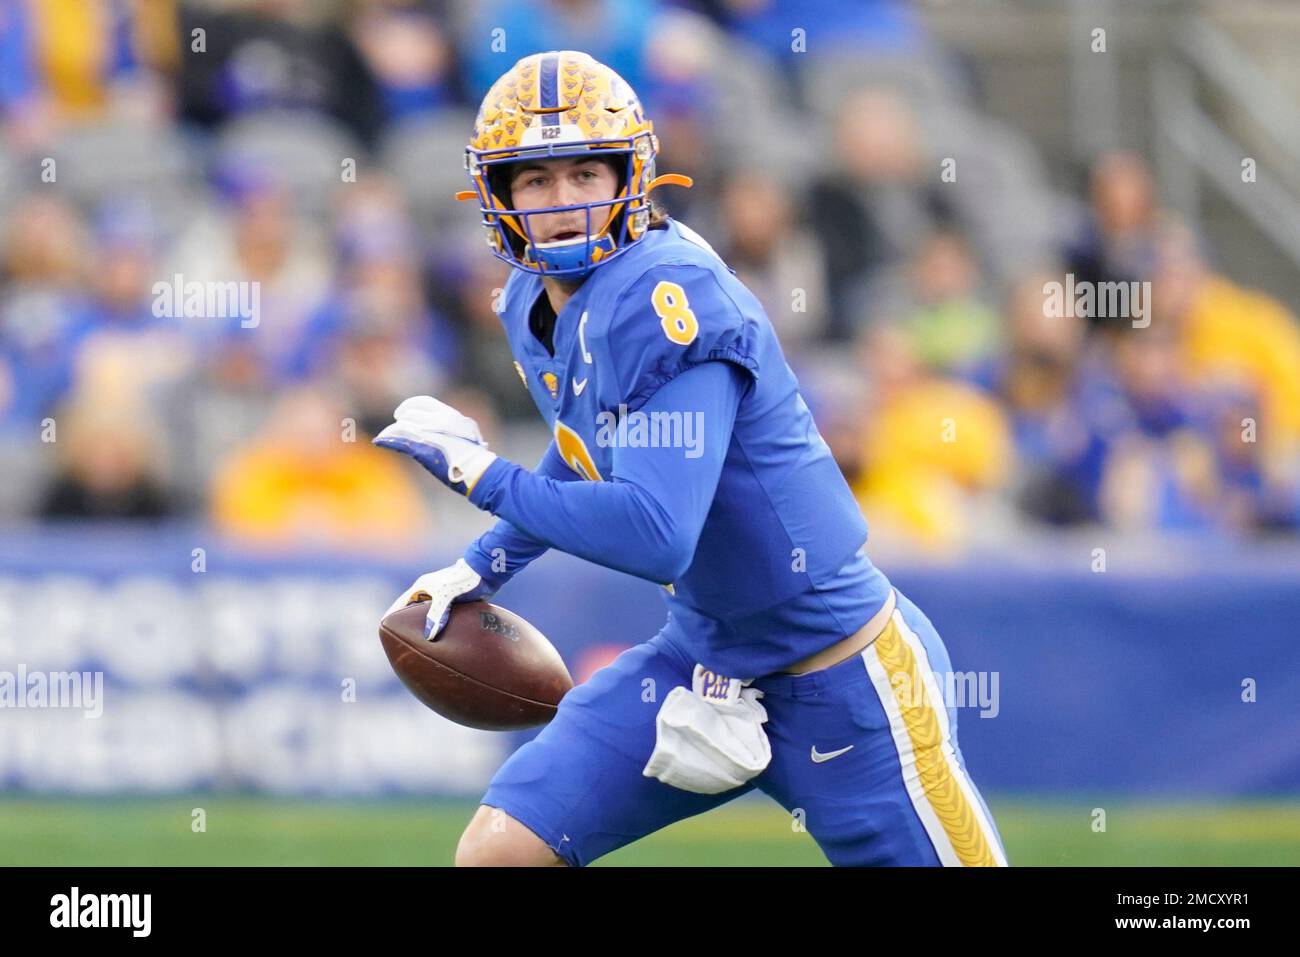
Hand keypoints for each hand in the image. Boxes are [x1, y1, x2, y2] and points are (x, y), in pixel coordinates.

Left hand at [373, 396, 497, 495]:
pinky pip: (398, 440)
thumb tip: (449, 428)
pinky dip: (387, 440)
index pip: (423, 402)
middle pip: (410, 414)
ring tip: (386, 436)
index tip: (403, 412)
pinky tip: (380, 441)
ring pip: (402, 426)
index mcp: (450, 414)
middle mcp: (437, 421)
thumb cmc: (475, 455)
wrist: (477, 469)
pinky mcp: (421, 449)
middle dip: (401, 419)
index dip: (410, 405)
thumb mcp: (468, 433)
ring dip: (392, 431)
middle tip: (397, 425)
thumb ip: (454, 427)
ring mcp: (428, 434)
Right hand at [384, 558, 495, 639]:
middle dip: (407, 624)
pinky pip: (442, 618)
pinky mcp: (453, 603)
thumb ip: (437, 615)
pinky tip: (441, 640)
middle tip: (401, 641)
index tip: (384, 629)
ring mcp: (441, 597)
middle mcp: (429, 592)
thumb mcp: (446, 597)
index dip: (392, 616)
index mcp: (422, 588)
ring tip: (419, 644)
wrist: (485, 573)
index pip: (401, 604)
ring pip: (429, 615)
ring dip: (425, 626)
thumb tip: (428, 636)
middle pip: (413, 611)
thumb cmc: (463, 580)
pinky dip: (439, 626)